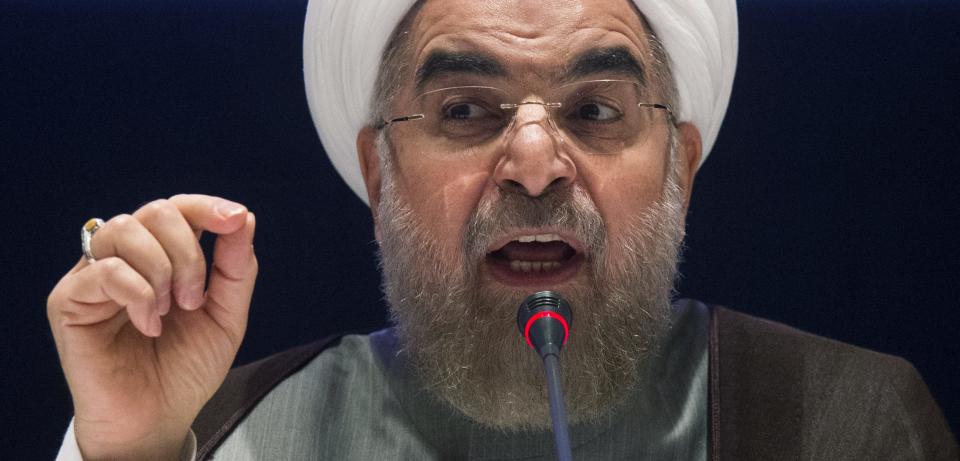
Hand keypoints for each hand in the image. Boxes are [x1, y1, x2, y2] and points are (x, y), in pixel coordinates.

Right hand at [47, 194, 256, 459]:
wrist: (158, 418)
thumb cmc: (185, 369)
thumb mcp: (227, 316)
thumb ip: (237, 268)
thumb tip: (243, 217)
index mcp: (163, 255)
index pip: (178, 208)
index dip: (207, 206)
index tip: (235, 219)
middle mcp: (126, 258)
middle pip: (154, 211)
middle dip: (188, 250)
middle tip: (195, 299)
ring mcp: (94, 276)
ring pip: (124, 229)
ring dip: (162, 269)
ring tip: (170, 312)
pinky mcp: (69, 301)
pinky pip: (104, 270)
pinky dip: (139, 294)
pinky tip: (149, 325)